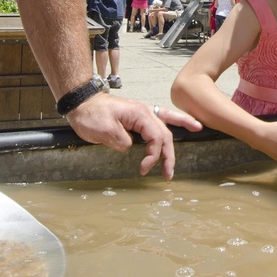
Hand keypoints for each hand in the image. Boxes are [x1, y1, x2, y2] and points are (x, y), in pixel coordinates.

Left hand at [66, 93, 201, 179]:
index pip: (155, 138)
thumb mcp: (104, 130)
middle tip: (169, 174)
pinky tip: (184, 122)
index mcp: (140, 114)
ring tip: (195, 132)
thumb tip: (131, 147)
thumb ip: (122, 140)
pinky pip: (160, 119)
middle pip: (164, 135)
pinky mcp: (137, 117)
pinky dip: (173, 120)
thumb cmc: (90, 114)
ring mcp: (142, 114)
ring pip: (166, 125)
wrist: (81, 102)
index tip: (143, 169)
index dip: (153, 156)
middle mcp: (145, 112)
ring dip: (174, 139)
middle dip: (168, 155)